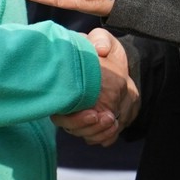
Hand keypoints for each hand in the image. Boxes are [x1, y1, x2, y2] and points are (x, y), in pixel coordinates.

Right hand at [52, 28, 136, 145]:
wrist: (120, 65)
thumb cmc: (104, 52)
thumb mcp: (103, 40)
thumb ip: (100, 40)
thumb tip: (99, 49)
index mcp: (65, 89)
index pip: (60, 112)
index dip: (74, 118)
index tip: (93, 113)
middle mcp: (69, 106)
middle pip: (72, 128)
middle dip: (89, 128)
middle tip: (107, 117)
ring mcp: (82, 117)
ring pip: (85, 135)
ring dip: (99, 133)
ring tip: (113, 121)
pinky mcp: (96, 125)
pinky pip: (98, 139)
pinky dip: (106, 137)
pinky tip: (114, 127)